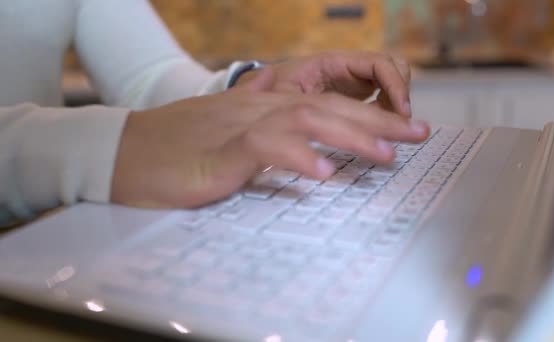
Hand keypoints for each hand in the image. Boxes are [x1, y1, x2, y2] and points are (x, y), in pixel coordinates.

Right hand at [111, 69, 428, 207]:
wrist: (123, 153)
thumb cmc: (176, 154)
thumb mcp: (231, 146)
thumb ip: (271, 148)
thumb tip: (313, 160)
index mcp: (263, 109)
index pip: (325, 106)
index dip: (368, 117)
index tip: (402, 134)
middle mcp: (257, 110)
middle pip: (326, 107)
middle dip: (376, 122)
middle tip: (417, 136)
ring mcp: (238, 128)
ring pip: (303, 119)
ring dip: (348, 136)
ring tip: (385, 156)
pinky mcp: (218, 153)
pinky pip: (262, 148)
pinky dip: (294, 156)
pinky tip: (321, 173)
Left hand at [237, 50, 412, 115]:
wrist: (258, 99)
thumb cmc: (266, 95)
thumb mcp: (278, 97)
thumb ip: (305, 104)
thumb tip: (331, 113)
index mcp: (331, 63)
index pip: (377, 64)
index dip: (395, 85)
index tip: (401, 112)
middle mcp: (347, 69)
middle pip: (393, 71)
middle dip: (403, 98)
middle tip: (408, 130)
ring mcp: (352, 82)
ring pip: (391, 85)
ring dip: (395, 108)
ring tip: (385, 132)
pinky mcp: (354, 97)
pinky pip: (382, 102)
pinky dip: (386, 116)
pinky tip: (375, 134)